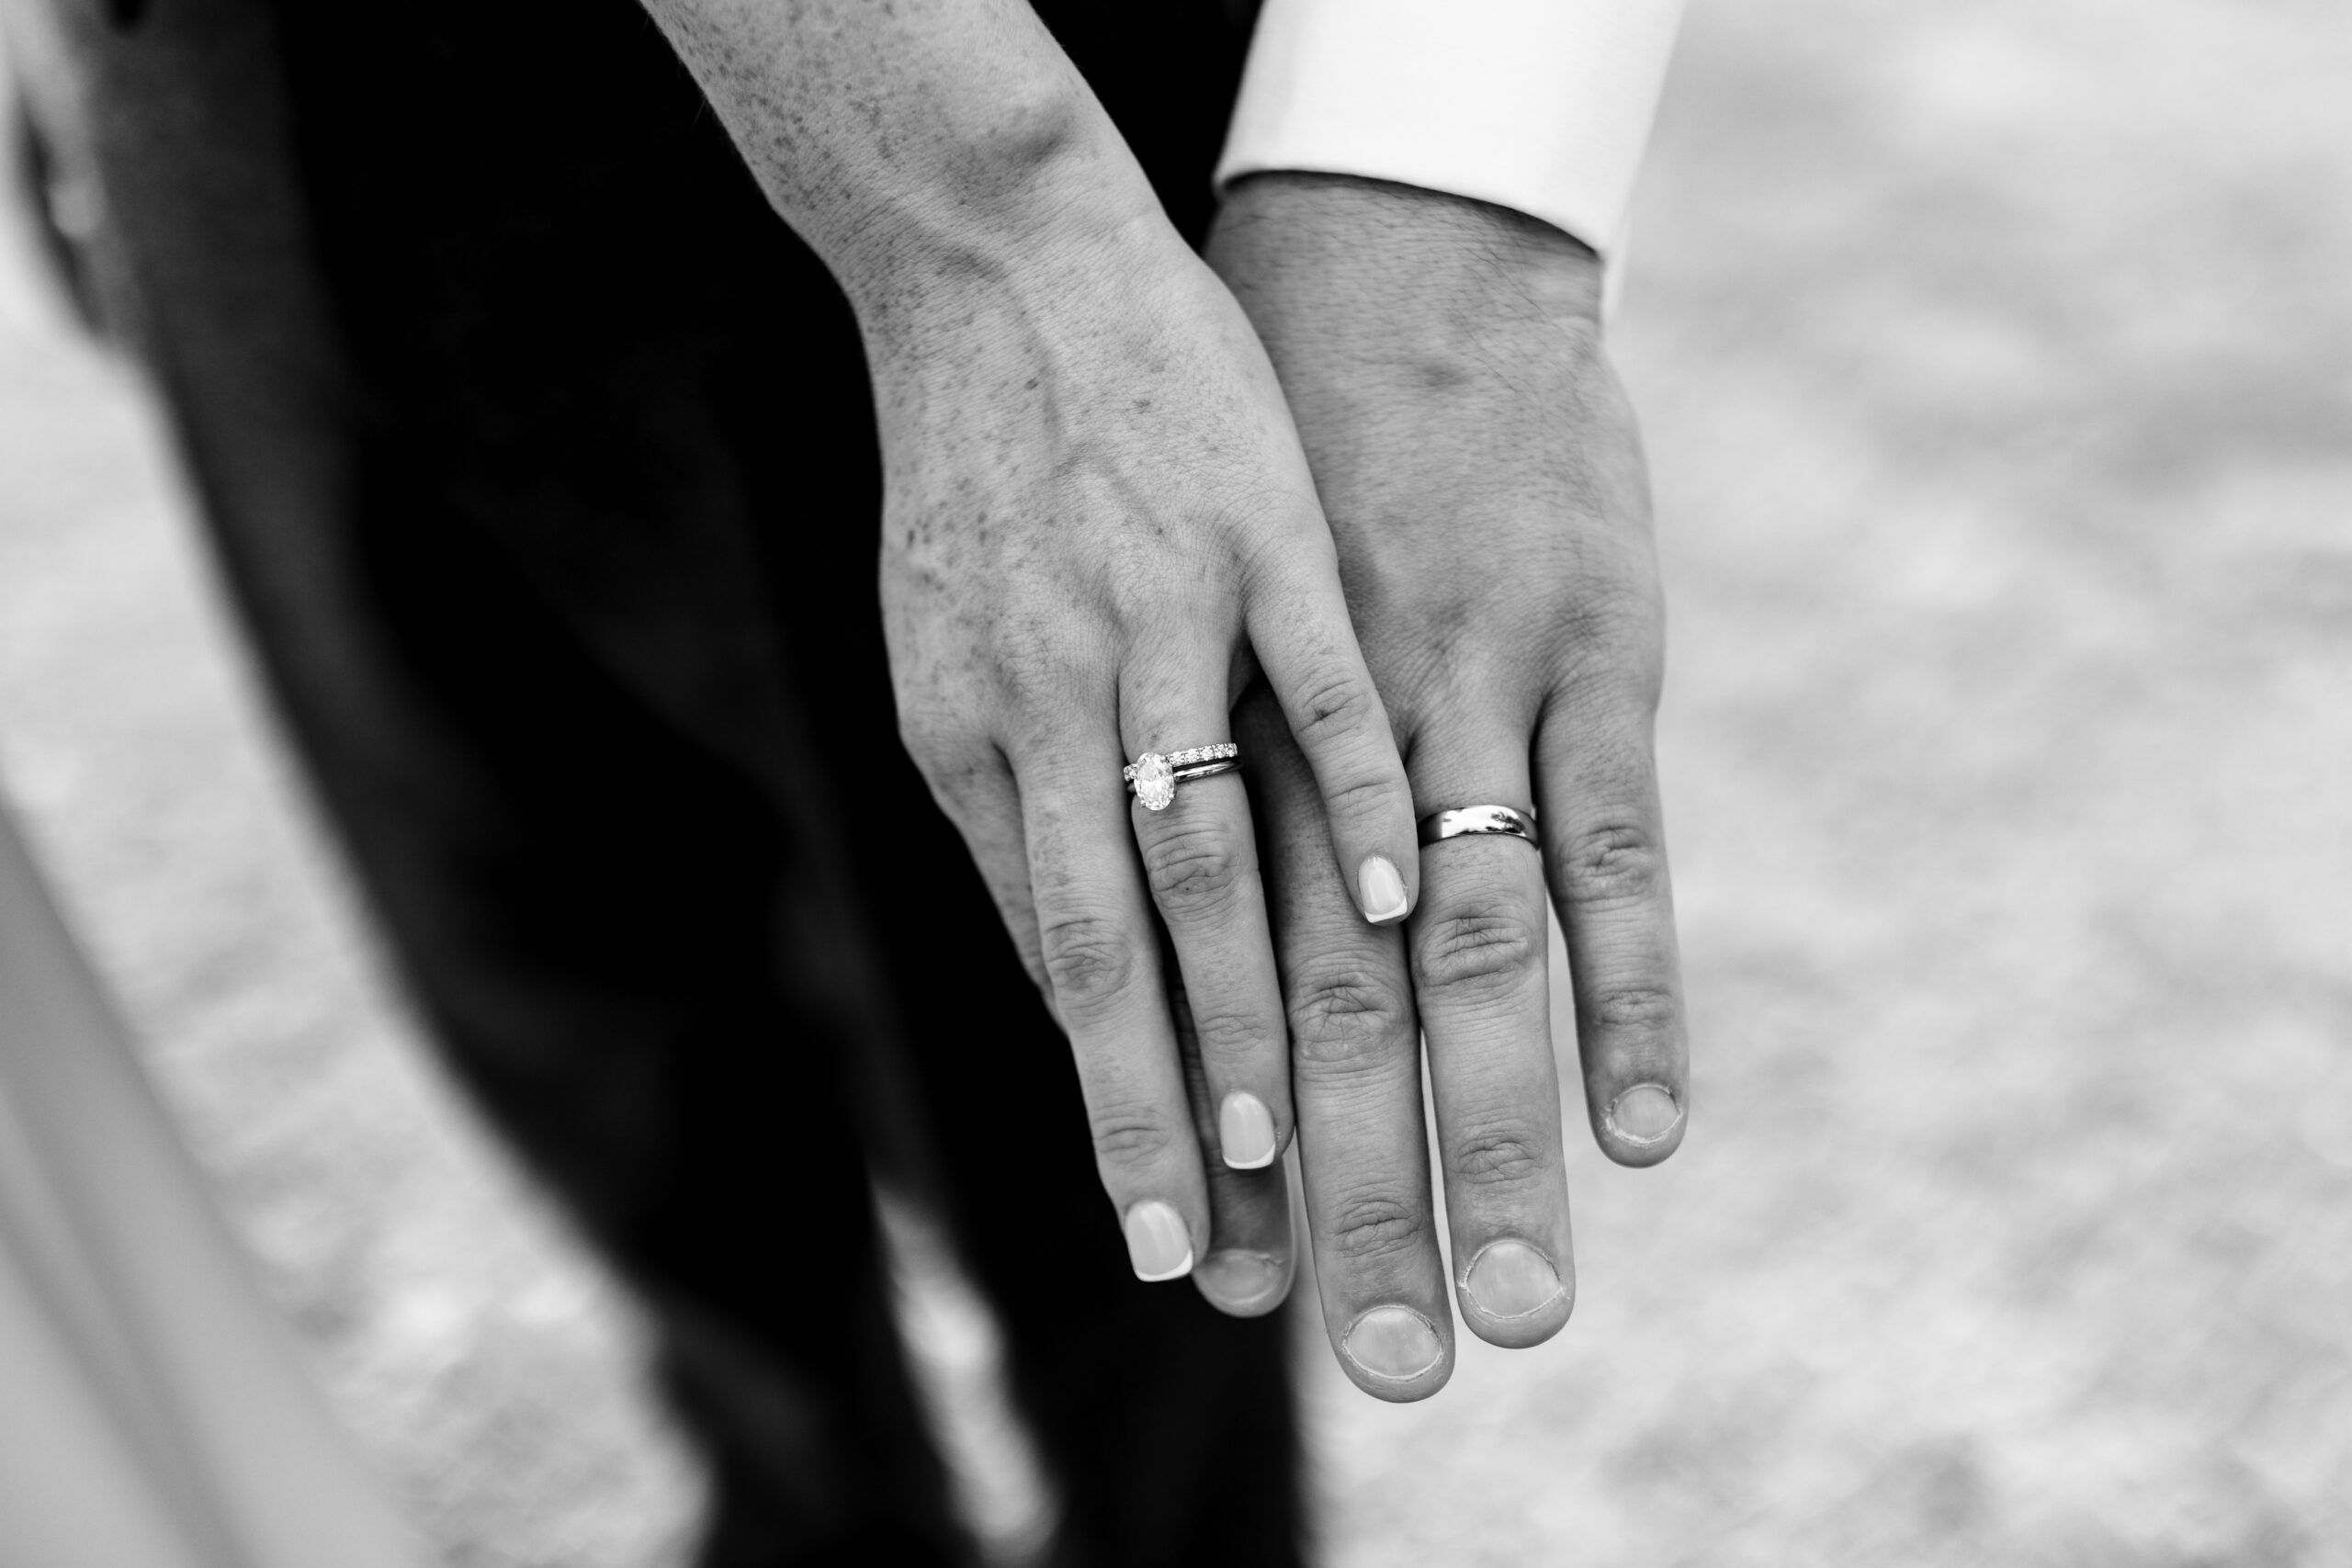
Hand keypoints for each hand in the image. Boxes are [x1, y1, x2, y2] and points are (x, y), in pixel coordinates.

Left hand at [645, 0, 1420, 1280]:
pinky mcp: (1260, 537)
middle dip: (1174, 1121)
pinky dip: (1357, 807)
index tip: (1170, 1251)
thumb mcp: (963, 658)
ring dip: (1252, 1006)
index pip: (1061, 974)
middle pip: (1121, 951)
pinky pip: (1317, 691)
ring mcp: (1160, 620)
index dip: (1121, 1116)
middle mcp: (1056, 703)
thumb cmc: (992, 475)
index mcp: (980, 744)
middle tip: (1226, 1276)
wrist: (1002, 262)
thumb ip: (1021, 812)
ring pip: (1208, 849)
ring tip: (1293, 1146)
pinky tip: (1408, 916)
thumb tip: (1072, 972)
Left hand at [1210, 174, 1689, 1396]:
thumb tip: (1180, 975)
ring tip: (1519, 1306)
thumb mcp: (1202, 641)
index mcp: (1228, 763)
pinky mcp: (1585, 658)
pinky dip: (1629, 987)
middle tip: (1390, 1369)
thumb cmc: (1279, 489)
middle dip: (1358, 1203)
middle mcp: (1332, 760)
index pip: (1215, 999)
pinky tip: (1645, 1128)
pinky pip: (1610, 844)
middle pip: (1336, 1021)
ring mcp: (1463, 712)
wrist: (1384, 285)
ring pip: (1463, 961)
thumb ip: (1207, 803)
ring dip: (1485, 1142)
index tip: (1227, 1294)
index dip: (1223, 1151)